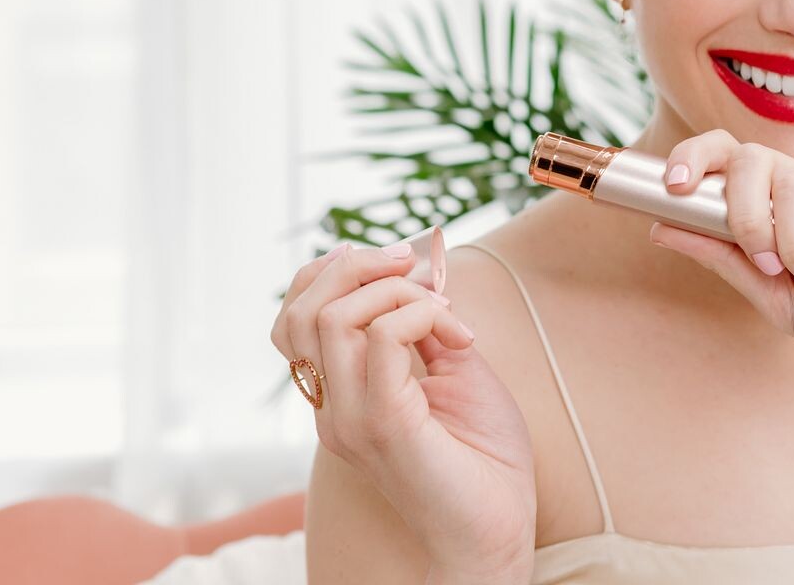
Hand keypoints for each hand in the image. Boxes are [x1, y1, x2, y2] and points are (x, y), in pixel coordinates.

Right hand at [274, 240, 534, 576]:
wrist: (498, 532)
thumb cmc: (483, 460)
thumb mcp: (455, 370)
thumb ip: (428, 324)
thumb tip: (425, 270)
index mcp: (339, 394)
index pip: (295, 316)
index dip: (333, 271)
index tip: (395, 260)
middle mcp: (332, 407)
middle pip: (303, 308)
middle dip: (358, 265)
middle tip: (415, 266)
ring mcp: (350, 418)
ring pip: (333, 317)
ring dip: (397, 290)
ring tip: (446, 311)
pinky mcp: (383, 425)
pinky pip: (381, 338)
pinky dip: (422, 314)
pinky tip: (459, 335)